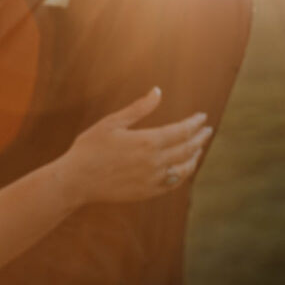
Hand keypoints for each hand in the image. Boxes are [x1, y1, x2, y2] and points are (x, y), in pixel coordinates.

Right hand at [60, 88, 211, 206]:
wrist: (77, 181)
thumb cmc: (90, 148)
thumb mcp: (112, 123)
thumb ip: (138, 108)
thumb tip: (157, 91)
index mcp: (147, 142)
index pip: (182, 131)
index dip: (194, 123)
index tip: (202, 117)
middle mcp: (155, 162)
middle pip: (188, 149)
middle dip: (200, 138)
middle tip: (207, 130)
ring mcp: (153, 180)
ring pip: (184, 168)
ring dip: (194, 156)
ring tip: (198, 148)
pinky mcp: (148, 192)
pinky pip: (174, 183)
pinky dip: (183, 173)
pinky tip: (183, 167)